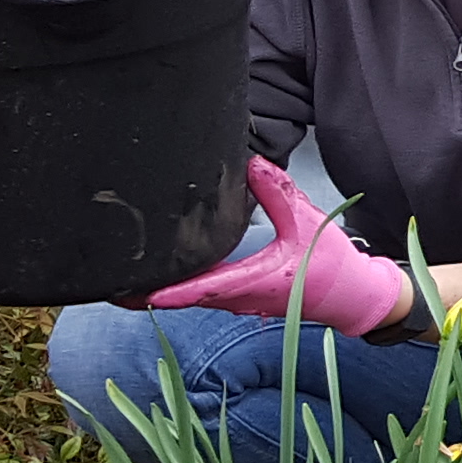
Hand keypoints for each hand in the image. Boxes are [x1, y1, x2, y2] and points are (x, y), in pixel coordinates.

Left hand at [137, 157, 421, 337]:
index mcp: (255, 281)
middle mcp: (241, 297)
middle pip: (185, 298)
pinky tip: (164, 277)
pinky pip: (205, 295)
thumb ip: (277, 191)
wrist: (353, 296)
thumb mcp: (306, 220)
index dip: (169, 290)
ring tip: (124, 283)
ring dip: (160, 293)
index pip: (203, 288)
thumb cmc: (331, 263)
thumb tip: (251, 161)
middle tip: (108, 287)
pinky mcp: (245, 298)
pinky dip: (180, 289)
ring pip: (192, 299)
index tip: (137, 291)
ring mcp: (241, 301)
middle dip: (146, 294)